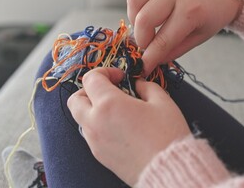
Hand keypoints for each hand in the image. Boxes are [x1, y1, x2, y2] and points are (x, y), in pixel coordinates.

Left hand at [67, 67, 190, 184]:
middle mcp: (95, 122)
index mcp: (109, 104)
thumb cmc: (167, 136)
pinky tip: (120, 127)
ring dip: (93, 109)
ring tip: (117, 110)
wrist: (168, 170)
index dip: (105, 72)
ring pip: (81, 118)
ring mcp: (95, 141)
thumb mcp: (162, 101)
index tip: (120, 77)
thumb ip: (146, 87)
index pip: (91, 79)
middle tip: (109, 91)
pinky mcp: (99, 156)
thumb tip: (138, 85)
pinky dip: (98, 125)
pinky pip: (90, 134)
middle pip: (75, 99)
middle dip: (89, 90)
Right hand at [126, 0, 241, 74]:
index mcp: (191, 10)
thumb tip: (153, 60)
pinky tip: (143, 12)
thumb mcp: (199, 38)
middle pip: (143, 19)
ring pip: (134, 1)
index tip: (143, 68)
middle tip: (147, 45)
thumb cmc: (213, 15)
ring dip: (134, 20)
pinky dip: (134, 4)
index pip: (162, 40)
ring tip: (145, 27)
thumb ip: (174, 50)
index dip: (149, 58)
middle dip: (141, 39)